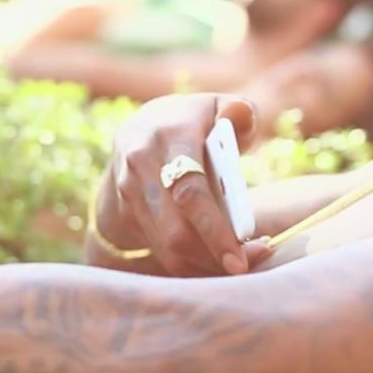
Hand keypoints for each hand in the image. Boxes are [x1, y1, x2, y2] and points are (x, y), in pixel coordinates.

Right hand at [100, 93, 272, 275]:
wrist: (141, 128)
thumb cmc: (196, 121)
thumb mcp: (218, 106)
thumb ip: (238, 111)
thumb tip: (237, 119)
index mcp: (170, 134)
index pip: (191, 189)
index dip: (216, 226)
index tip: (247, 251)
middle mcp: (142, 163)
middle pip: (175, 228)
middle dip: (212, 255)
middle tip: (245, 267)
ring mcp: (129, 190)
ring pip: (166, 245)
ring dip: (203, 263)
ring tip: (238, 262)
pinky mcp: (125, 211)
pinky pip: (159, 248)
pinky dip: (190, 262)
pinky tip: (215, 259)